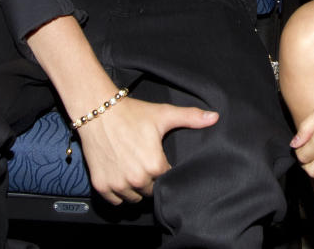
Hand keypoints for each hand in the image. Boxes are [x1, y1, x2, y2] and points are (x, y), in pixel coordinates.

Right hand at [77, 97, 217, 204]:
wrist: (98, 111)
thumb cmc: (133, 113)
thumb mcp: (164, 114)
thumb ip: (191, 117)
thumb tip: (215, 117)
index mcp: (154, 165)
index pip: (167, 180)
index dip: (165, 170)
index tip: (160, 161)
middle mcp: (136, 180)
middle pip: (151, 191)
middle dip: (151, 180)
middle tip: (146, 162)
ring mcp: (117, 184)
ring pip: (133, 198)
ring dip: (135, 189)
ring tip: (134, 169)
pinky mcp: (101, 185)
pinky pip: (115, 200)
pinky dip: (119, 192)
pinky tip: (121, 176)